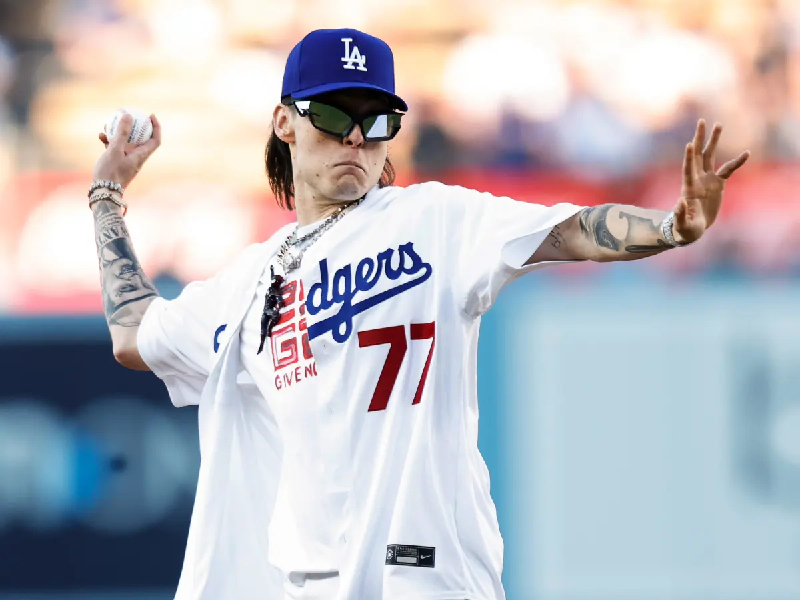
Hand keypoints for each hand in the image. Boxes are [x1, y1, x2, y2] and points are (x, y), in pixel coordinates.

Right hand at [93, 113, 160, 187]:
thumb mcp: (115, 150)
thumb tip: (128, 116)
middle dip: (136, 126)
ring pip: (126, 143)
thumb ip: (122, 133)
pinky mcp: (118, 164)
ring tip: (109, 123)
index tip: (150, 116)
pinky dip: (110, 142)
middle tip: (129, 115)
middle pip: (141, 139)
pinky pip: (116, 149)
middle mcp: (137, 158)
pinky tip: (100, 136)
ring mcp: (127, 161)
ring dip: (119, 133)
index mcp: (141, 156)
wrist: (103, 192)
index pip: (155, 140)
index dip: (156, 127)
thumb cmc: (111, 172)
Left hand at [673, 119, 749, 243]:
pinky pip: (729, 169)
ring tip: (718, 124)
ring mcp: (707, 179)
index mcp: (688, 188)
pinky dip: (737, 161)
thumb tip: (680, 203)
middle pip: (697, 155)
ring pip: (710, 156)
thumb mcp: (682, 224)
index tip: (689, 144)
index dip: (688, 158)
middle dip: (699, 138)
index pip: (688, 169)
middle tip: (701, 121)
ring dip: (714, 141)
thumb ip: (680, 214)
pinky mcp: (717, 183)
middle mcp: (697, 179)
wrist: (693, 229)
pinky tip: (747, 153)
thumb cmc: (685, 228)